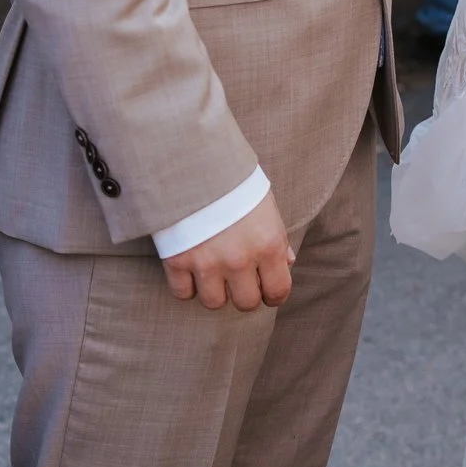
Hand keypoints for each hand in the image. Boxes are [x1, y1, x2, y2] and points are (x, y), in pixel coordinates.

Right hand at [162, 190, 292, 312]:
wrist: (196, 163)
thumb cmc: (237, 184)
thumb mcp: (267, 207)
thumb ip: (277, 238)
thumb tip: (288, 263)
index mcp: (269, 245)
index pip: (278, 291)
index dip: (273, 294)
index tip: (267, 290)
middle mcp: (240, 259)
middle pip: (246, 303)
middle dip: (245, 294)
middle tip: (239, 281)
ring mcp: (207, 263)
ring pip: (214, 302)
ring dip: (215, 291)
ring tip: (214, 273)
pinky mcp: (177, 261)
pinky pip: (183, 293)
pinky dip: (186, 286)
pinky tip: (191, 269)